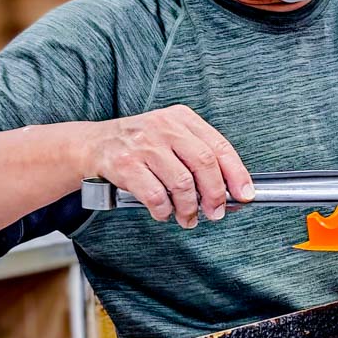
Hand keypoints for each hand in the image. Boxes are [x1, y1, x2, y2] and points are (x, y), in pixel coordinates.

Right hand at [82, 106, 253, 226]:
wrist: (92, 144)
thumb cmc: (140, 146)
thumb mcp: (171, 139)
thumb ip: (198, 159)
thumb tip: (231, 193)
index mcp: (182, 118)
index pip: (219, 147)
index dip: (236, 174)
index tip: (244, 195)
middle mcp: (165, 127)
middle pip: (204, 164)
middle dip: (215, 195)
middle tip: (215, 213)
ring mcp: (144, 144)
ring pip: (181, 183)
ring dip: (188, 208)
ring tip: (188, 218)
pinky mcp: (125, 163)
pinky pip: (155, 195)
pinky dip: (163, 210)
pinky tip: (163, 213)